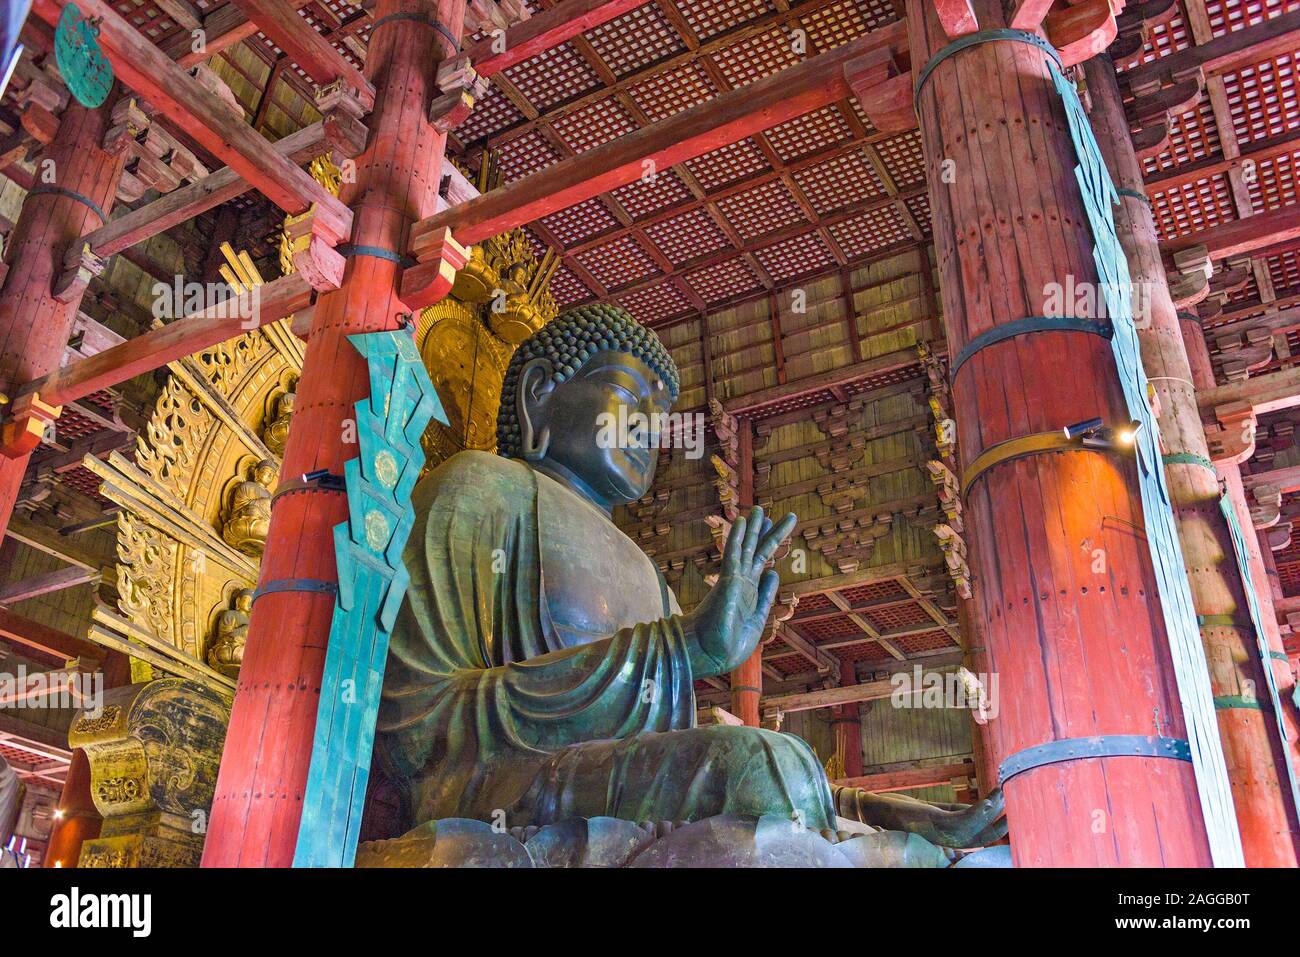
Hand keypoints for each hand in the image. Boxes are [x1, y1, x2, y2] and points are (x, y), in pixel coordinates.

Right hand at [686, 506, 796, 676]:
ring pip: (746, 548)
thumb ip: (766, 595)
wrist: (711, 655)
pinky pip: (733, 555)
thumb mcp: (758, 617)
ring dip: (753, 528)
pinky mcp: (727, 582)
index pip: (761, 563)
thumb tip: (774, 572)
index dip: (768, 545)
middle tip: (768, 512)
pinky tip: (741, 521)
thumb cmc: (730, 644)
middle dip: (764, 531)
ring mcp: (734, 580)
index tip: (772, 530)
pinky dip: (737, 537)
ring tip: (759, 508)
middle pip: (755, 551)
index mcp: (750, 592)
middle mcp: (742, 582)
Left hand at [833, 785, 1006, 848]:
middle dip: (1002, 825)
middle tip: (1019, 806)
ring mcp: (940, 836)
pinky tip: (989, 798)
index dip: (998, 830)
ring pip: (976, 830)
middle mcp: (946, 843)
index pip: (979, 841)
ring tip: (1005, 793)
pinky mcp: (933, 824)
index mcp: (949, 841)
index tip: (1014, 816)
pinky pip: (962, 820)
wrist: (878, 807)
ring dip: (994, 811)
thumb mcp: (937, 811)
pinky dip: (979, 810)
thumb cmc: (906, 810)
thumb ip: (957, 812)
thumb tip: (982, 807)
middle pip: (983, 840)